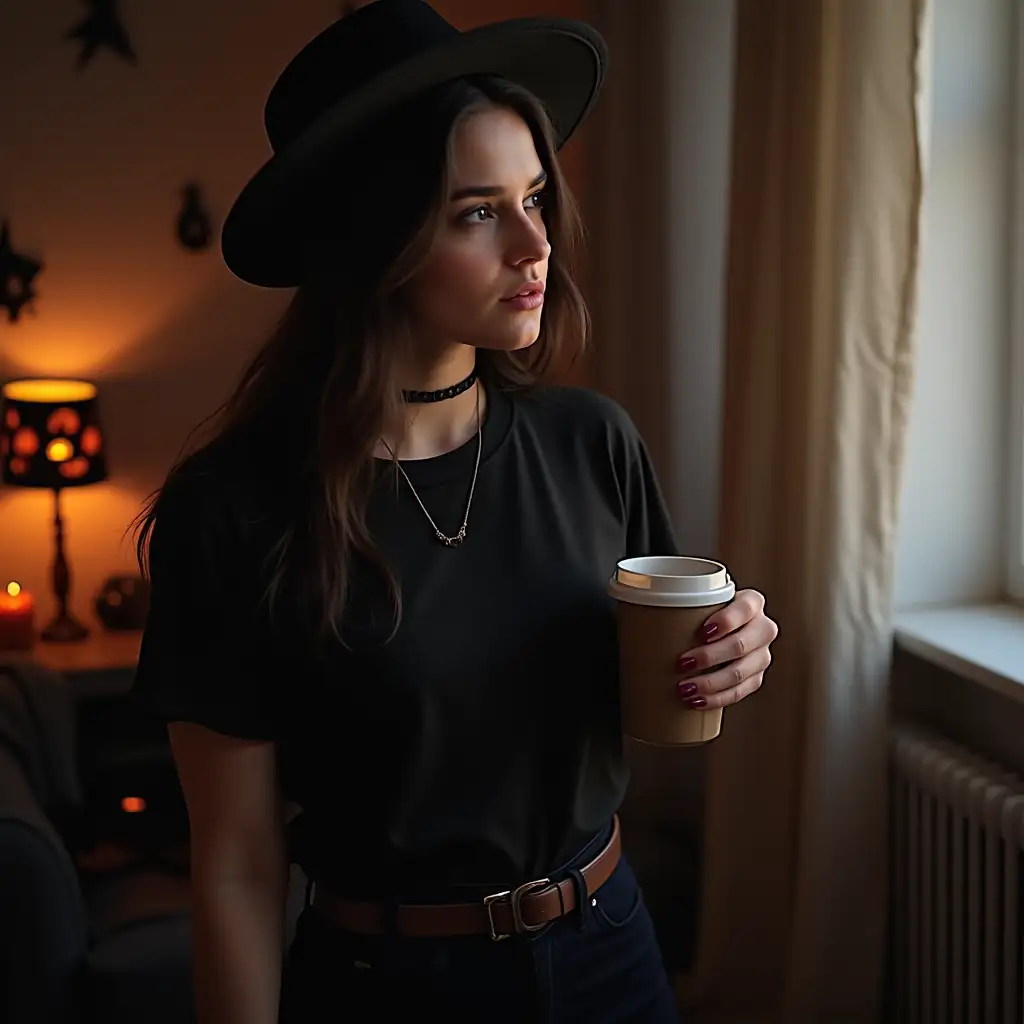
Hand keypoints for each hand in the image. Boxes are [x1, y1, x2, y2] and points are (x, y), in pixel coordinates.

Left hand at [674, 589, 777, 709]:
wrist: (717, 627)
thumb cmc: (701, 611)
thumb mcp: (698, 600)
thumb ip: (680, 602)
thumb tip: (636, 610)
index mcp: (752, 603)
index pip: (745, 609)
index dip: (726, 621)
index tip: (702, 632)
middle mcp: (762, 628)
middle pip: (741, 645)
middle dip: (709, 657)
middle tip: (682, 663)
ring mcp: (761, 655)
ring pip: (740, 673)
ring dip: (710, 683)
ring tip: (684, 688)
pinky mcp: (756, 677)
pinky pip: (740, 692)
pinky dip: (717, 698)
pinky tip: (698, 700)